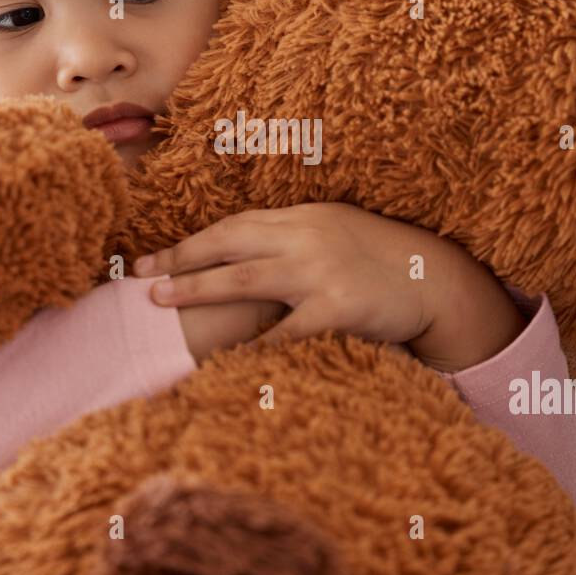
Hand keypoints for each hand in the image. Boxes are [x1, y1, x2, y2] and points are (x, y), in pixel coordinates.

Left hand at [133, 203, 523, 371]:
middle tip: (141, 276)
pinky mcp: (339, 305)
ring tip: (161, 300)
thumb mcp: (334, 231)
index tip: (152, 258)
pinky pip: (286, 329)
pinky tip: (225, 356)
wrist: (434, 278)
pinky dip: (255, 343)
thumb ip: (292, 236)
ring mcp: (320, 270)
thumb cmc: (379, 258)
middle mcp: (305, 236)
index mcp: (301, 217)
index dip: (189, 242)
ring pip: (244, 278)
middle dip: (180, 259)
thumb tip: (242, 249)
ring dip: (197, 289)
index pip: (233, 226)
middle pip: (228, 243)